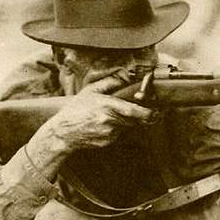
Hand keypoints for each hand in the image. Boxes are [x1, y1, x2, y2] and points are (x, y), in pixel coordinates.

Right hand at [36, 75, 156, 151]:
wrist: (63, 133)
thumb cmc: (76, 110)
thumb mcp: (91, 91)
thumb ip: (110, 82)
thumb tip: (127, 76)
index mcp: (108, 106)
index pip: (135, 112)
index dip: (150, 112)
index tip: (156, 110)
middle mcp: (111, 121)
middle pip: (137, 120)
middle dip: (143, 115)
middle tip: (147, 110)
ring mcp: (110, 133)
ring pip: (128, 126)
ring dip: (128, 121)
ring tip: (112, 115)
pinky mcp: (108, 142)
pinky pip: (120, 134)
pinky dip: (118, 128)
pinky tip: (104, 124)